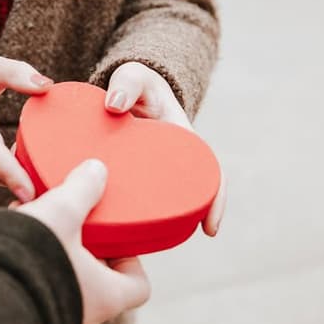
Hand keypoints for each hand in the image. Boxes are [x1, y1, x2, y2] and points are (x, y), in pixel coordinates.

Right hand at [15, 159, 150, 323]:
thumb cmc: (30, 259)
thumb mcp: (59, 213)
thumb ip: (81, 189)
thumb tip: (97, 170)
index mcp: (105, 298)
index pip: (138, 286)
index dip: (129, 260)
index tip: (112, 239)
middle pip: (98, 287)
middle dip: (82, 256)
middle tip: (65, 230)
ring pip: (64, 295)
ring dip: (52, 266)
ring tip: (29, 234)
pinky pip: (36, 304)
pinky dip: (30, 280)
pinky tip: (8, 252)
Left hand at [105, 61, 226, 236]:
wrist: (121, 91)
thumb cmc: (134, 86)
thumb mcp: (136, 76)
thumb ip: (128, 82)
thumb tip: (115, 106)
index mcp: (184, 143)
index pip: (210, 175)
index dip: (214, 201)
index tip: (211, 228)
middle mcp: (171, 165)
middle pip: (183, 201)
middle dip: (177, 225)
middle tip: (158, 245)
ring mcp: (150, 176)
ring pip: (154, 207)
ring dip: (149, 229)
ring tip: (130, 246)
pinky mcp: (127, 181)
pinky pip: (129, 203)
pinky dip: (124, 221)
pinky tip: (108, 237)